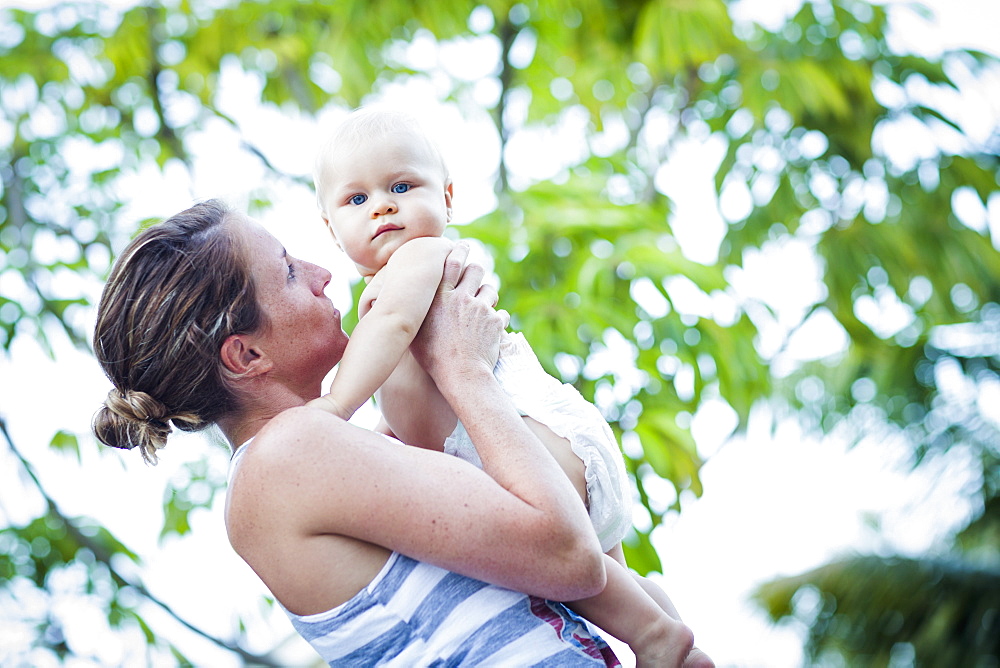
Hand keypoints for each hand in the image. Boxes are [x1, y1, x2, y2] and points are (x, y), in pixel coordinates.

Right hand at [410, 242, 508, 385]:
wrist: (460, 375)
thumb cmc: (432, 357)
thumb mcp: (415, 332)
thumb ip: (413, 313)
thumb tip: (401, 305)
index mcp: (441, 297)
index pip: (452, 263)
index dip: (458, 251)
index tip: (461, 246)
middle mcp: (462, 298)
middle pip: (475, 269)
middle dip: (476, 270)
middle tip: (474, 275)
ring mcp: (481, 309)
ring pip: (490, 289)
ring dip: (487, 294)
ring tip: (482, 304)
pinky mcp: (496, 322)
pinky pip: (500, 313)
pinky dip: (497, 319)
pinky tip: (491, 327)